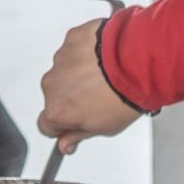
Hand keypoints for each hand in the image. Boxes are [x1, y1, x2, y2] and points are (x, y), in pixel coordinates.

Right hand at [38, 18, 140, 153]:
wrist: (137, 64)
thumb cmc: (122, 97)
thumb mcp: (103, 128)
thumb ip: (77, 135)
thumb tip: (64, 145)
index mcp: (57, 111)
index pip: (46, 125)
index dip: (62, 126)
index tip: (75, 122)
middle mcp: (52, 84)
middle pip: (56, 95)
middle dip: (72, 95)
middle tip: (99, 95)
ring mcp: (61, 60)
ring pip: (65, 70)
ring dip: (80, 72)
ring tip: (106, 74)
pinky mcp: (72, 39)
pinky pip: (75, 48)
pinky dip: (87, 52)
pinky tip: (105, 57)